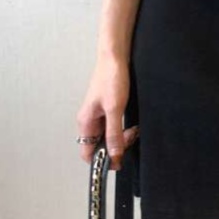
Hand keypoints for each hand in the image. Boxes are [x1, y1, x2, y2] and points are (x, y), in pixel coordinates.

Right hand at [76, 54, 138, 170]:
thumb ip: (113, 133)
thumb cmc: (111, 77)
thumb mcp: (115, 108)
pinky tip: (131, 125)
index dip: (101, 161)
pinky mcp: (107, 108)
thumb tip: (113, 154)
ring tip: (132, 131)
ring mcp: (98, 114)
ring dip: (121, 137)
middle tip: (129, 138)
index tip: (118, 161)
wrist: (115, 56)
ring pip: (108, 136)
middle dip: (116, 147)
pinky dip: (123, 128)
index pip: (88, 153)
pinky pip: (113, 126)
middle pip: (100, 146)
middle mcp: (89, 120)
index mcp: (85, 122)